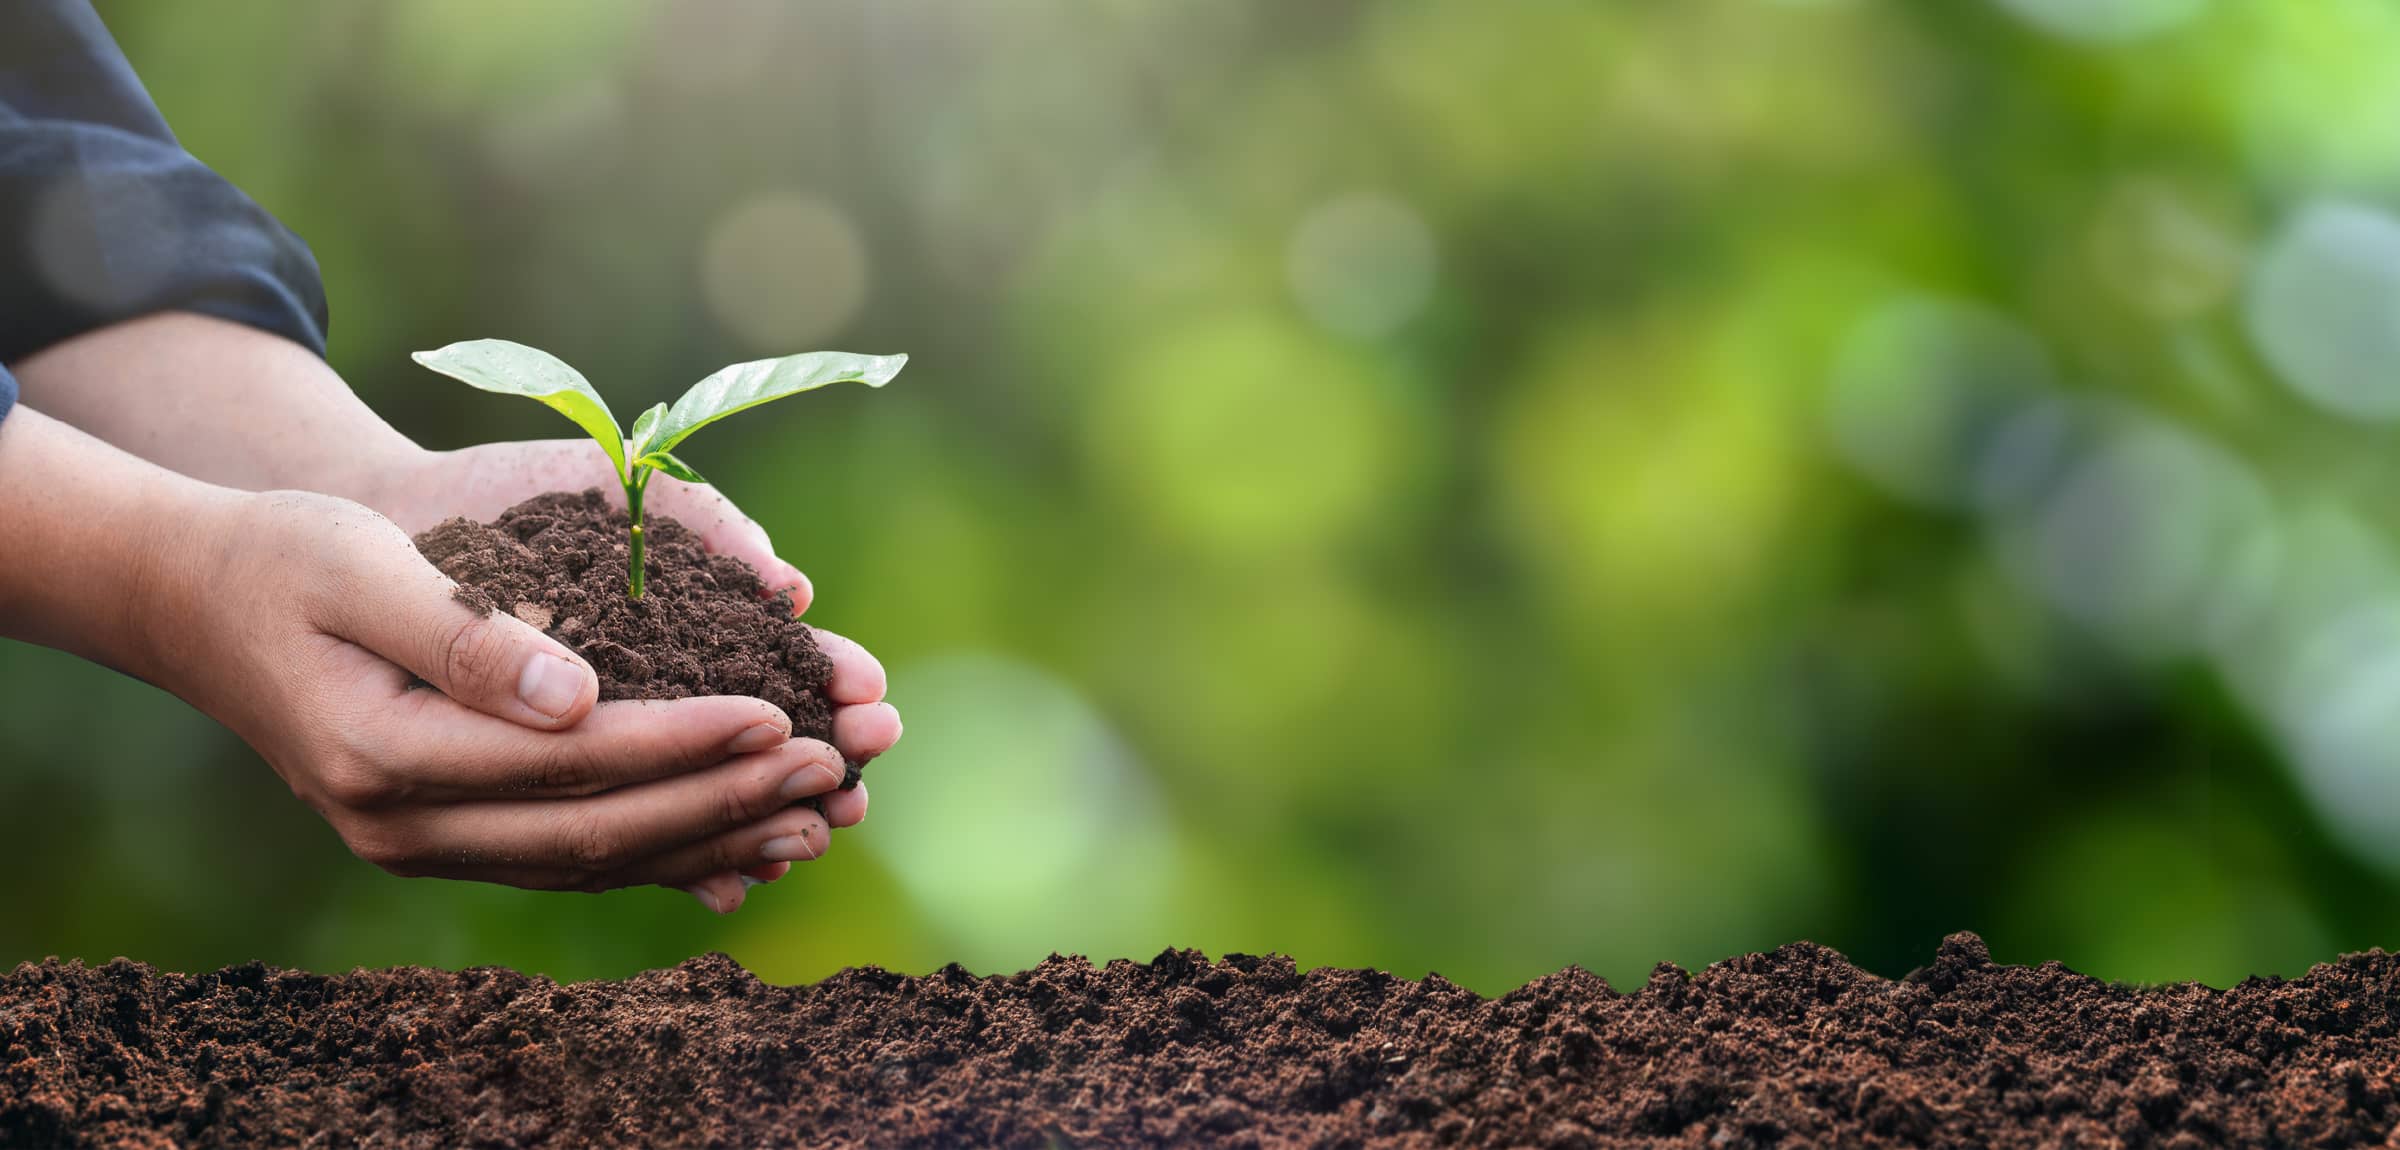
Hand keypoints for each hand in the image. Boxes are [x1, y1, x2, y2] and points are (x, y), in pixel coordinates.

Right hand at [10, 315, 901, 910]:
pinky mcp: (449, 834)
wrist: (198, 601)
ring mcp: (422, 843)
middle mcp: (402, 823)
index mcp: (383, 753)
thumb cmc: (285, 556)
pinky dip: (663, 853)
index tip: (779, 712)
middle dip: (724, 796)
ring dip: (712, 837)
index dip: (682, 741)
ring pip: (593, 860)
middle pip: (595, 829)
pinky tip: (746, 847)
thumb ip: (464, 636)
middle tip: (833, 762)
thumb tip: (577, 697)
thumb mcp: (359, 567)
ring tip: (820, 813)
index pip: (566, 762)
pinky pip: (573, 859)